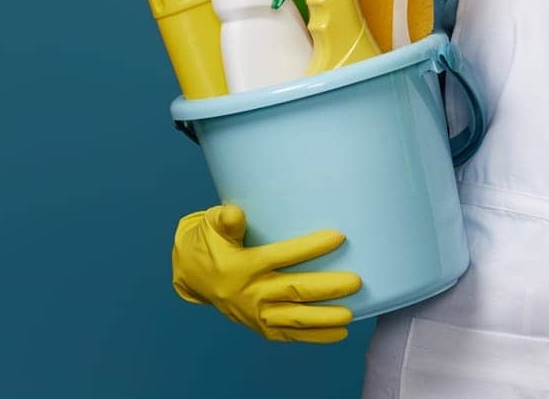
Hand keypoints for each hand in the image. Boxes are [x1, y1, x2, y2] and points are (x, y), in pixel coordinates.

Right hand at [171, 204, 362, 342]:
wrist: (192, 275)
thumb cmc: (209, 243)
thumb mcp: (211, 226)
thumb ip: (225, 220)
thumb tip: (234, 213)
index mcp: (241, 266)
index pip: (280, 256)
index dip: (309, 247)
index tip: (339, 237)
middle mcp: (250, 293)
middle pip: (294, 291)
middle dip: (326, 288)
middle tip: (356, 282)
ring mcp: (255, 314)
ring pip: (295, 318)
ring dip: (323, 318)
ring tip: (351, 315)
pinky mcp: (260, 326)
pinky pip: (289, 334)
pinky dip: (313, 336)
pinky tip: (339, 332)